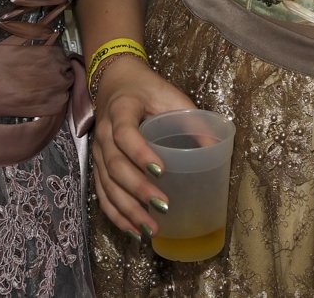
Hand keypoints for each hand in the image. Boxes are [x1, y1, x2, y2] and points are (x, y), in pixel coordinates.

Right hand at [90, 55, 197, 239]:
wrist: (116, 82)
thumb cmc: (148, 90)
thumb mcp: (172, 96)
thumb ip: (192, 119)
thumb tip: (215, 149)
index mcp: (121, 110)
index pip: (125, 133)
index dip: (140, 153)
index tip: (162, 170)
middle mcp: (104, 132)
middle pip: (115, 165)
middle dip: (138, 189)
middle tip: (162, 206)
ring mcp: (98, 151)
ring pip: (107, 184)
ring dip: (128, 209)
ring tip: (150, 228)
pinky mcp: (98, 166)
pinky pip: (102, 194)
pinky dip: (116, 214)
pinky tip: (133, 229)